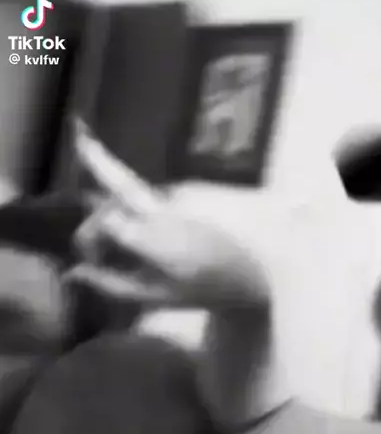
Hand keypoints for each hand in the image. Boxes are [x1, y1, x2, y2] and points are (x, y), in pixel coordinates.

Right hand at [64, 118, 269, 307]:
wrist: (253, 273)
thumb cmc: (205, 290)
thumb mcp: (157, 297)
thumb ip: (113, 285)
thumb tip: (74, 273)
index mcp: (157, 238)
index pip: (107, 222)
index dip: (89, 238)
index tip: (91, 260)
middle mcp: (167, 212)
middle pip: (123, 184)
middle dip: (98, 161)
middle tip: (80, 136)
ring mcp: (181, 201)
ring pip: (136, 188)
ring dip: (113, 190)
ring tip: (104, 198)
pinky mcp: (190, 197)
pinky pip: (152, 194)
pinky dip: (134, 200)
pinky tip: (135, 213)